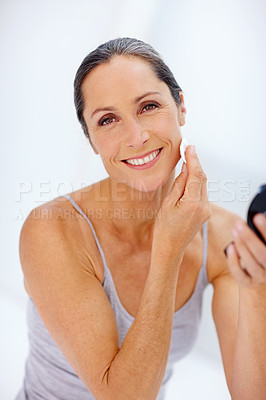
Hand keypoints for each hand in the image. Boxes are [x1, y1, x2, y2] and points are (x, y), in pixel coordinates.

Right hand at [152, 145, 210, 261]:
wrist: (170, 249)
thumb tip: (185, 169)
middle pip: (202, 178)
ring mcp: (206, 211)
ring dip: (195, 173)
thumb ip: (179, 185)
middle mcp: (203, 207)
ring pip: (203, 185)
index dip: (193, 158)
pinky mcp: (204, 213)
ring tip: (186, 160)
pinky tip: (188, 178)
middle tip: (187, 149)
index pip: (196, 175)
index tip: (189, 146)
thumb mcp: (167, 204)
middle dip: (195, 163)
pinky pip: (201, 193)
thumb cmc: (164, 229)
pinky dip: (195, 184)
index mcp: (193, 204)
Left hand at [225, 214, 265, 286]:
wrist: (260, 275)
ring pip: (251, 264)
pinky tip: (230, 248)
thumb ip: (259, 233)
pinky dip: (234, 261)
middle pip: (263, 254)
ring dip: (241, 247)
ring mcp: (261, 276)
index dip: (265, 229)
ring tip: (234, 232)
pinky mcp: (249, 282)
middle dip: (250, 238)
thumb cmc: (260, 252)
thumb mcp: (262, 241)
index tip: (257, 217)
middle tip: (239, 225)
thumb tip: (254, 217)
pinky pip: (240, 275)